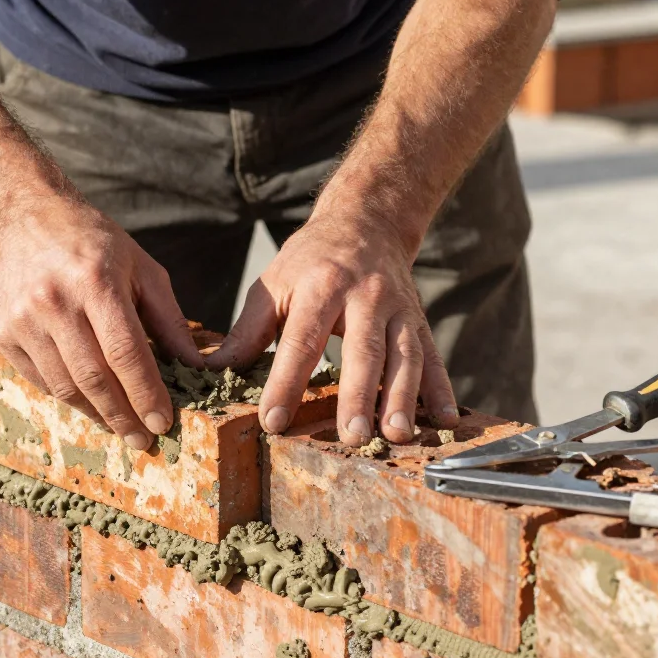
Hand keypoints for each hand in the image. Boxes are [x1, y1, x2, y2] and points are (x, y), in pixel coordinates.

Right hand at [0, 197, 202, 449]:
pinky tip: (90, 404)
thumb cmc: (94, 244)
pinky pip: (41, 380)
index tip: (163, 422)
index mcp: (96, 282)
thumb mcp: (142, 268)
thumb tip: (195, 367)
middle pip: (94, 377)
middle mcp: (55, 301)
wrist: (25, 220)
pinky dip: (68, 398)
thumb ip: (169, 319)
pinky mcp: (4, 333)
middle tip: (144, 440)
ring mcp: (24, 319)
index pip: (126, 353)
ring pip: (65, 386)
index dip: (146, 393)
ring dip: (97, 415)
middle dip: (124, 416)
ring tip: (121, 428)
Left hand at [206, 211, 456, 444]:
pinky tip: (447, 421)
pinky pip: (434, 358)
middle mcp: (366, 296)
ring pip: (404, 357)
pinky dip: (442, 391)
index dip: (286, 381)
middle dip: (359, 395)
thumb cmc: (312, 260)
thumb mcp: (274, 284)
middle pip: (364, 349)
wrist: (367, 221)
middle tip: (353, 435)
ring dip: (402, 399)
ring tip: (396, 436)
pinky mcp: (420, 322)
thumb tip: (211, 371)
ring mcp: (398, 309)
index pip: (301, 339)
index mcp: (322, 286)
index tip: (274, 420)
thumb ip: (248, 331)